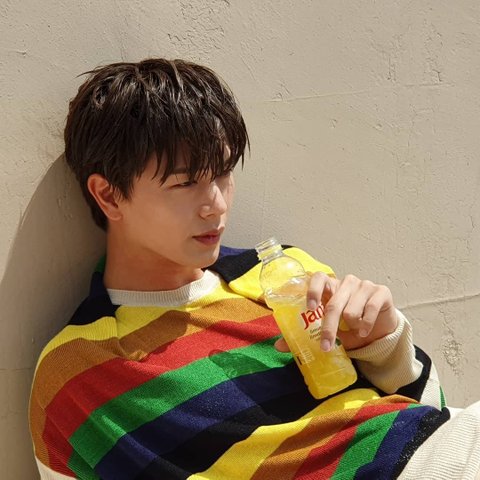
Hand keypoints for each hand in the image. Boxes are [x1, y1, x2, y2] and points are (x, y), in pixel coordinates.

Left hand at [275, 272, 397, 352]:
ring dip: (351, 326)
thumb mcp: (326, 329)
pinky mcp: (381, 292)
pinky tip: (364, 331)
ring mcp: (364, 285)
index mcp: (330, 286)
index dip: (312, 289)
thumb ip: (304, 333)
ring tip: (353, 330)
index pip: (318, 277)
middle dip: (329, 328)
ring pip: (351, 310)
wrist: (379, 329)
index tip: (310, 307)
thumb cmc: (348, 325)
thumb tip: (278, 346)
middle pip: (333, 304)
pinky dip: (366, 325)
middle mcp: (346, 282)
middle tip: (325, 346)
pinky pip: (370, 310)